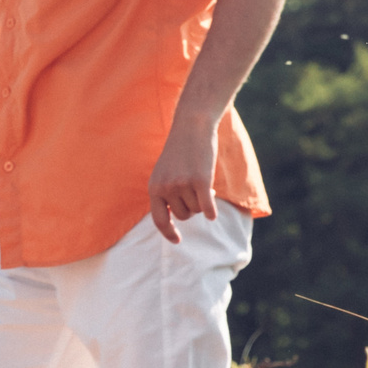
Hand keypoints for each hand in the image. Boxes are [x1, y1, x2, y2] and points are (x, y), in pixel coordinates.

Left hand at [147, 116, 219, 242]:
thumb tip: (178, 217)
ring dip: (202, 200)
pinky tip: (214, 213)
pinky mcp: (200, 181)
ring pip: (197, 210)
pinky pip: (207, 207)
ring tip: (200, 180)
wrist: (191, 127)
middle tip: (195, 188)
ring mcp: (183, 185)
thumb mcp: (164, 172)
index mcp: (153, 187)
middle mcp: (166, 188)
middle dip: (192, 207)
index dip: (168, 232)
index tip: (177, 240)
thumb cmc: (180, 151)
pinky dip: (212, 211)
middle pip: (183, 215)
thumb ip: (166, 193)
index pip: (159, 219)